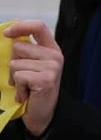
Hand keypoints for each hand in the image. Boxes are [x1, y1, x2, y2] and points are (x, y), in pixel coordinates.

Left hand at [4, 21, 62, 135]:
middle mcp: (55, 56)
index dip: (20, 26)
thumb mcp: (30, 64)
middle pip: (19, 47)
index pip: (38, 26)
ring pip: (15, 63)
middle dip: (13, 62)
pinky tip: (26, 93)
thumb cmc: (33, 88)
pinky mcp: (46, 79)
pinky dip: (18, 87)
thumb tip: (10, 30)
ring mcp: (52, 68)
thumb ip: (25, 49)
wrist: (42, 113)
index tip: (6, 34)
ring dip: (14, 78)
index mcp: (52, 49)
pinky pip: (18, 76)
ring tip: (25, 86)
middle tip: (23, 77)